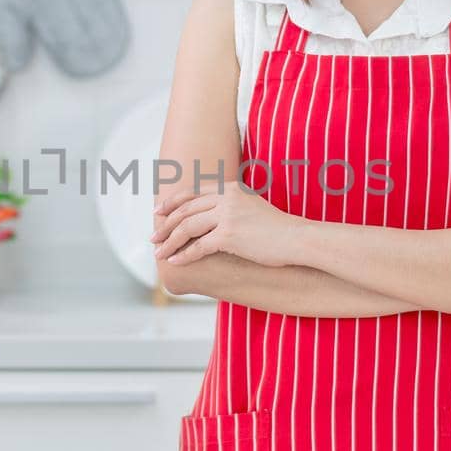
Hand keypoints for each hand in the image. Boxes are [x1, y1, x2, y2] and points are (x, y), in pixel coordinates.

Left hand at [152, 185, 297, 266]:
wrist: (297, 239)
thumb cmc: (277, 229)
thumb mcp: (251, 208)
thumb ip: (231, 206)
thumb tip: (211, 218)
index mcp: (230, 187)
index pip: (192, 193)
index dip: (172, 203)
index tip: (158, 212)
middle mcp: (226, 197)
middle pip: (185, 210)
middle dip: (165, 225)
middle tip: (152, 237)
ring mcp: (227, 215)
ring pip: (187, 227)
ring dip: (169, 242)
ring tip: (158, 253)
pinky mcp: (229, 235)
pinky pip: (198, 246)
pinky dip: (184, 255)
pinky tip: (175, 262)